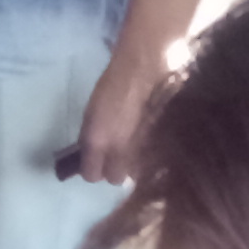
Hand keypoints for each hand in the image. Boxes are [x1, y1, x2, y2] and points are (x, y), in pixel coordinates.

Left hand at [71, 53, 159, 183]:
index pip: (90, 176)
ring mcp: (141, 150)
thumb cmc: (114, 84)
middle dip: (113, 169)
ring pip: (134, 172)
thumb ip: (89, 137)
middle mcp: (119, 152)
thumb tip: (88, 153)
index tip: (94, 161)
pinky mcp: (160, 145)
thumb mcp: (91, 112)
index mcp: (97, 142)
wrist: (146, 70)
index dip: (91, 169)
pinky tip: (146, 138)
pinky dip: (147, 154)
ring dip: (131, 162)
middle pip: (114, 178)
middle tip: (115, 153)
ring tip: (133, 145)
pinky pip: (149, 160)